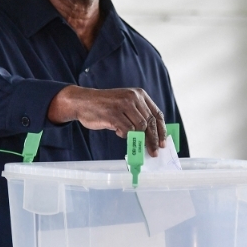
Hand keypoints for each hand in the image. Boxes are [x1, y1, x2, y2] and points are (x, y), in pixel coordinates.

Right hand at [48, 86, 166, 156]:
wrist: (83, 101)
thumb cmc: (105, 106)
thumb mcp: (125, 104)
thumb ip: (138, 115)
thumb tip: (152, 135)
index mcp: (139, 94)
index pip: (156, 114)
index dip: (161, 130)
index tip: (163, 142)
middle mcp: (133, 97)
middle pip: (150, 122)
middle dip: (154, 140)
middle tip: (154, 152)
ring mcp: (123, 105)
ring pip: (140, 127)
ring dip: (139, 139)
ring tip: (137, 145)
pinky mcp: (114, 114)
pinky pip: (127, 130)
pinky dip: (125, 135)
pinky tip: (118, 133)